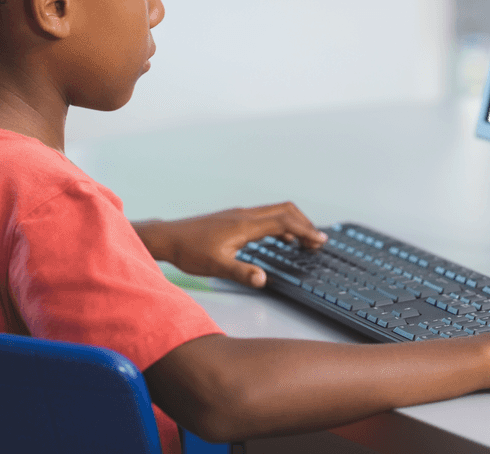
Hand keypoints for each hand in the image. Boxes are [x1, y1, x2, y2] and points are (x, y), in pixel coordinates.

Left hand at [136, 203, 326, 287]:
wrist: (169, 237)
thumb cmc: (190, 251)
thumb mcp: (216, 267)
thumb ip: (242, 273)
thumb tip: (263, 279)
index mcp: (244, 225)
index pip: (284, 222)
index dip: (305, 230)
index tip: (320, 240)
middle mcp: (244, 215)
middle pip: (284, 210)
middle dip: (305, 223)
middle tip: (317, 241)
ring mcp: (239, 215)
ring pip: (275, 212)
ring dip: (293, 223)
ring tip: (304, 241)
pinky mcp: (234, 218)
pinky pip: (265, 216)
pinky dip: (280, 225)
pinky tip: (280, 239)